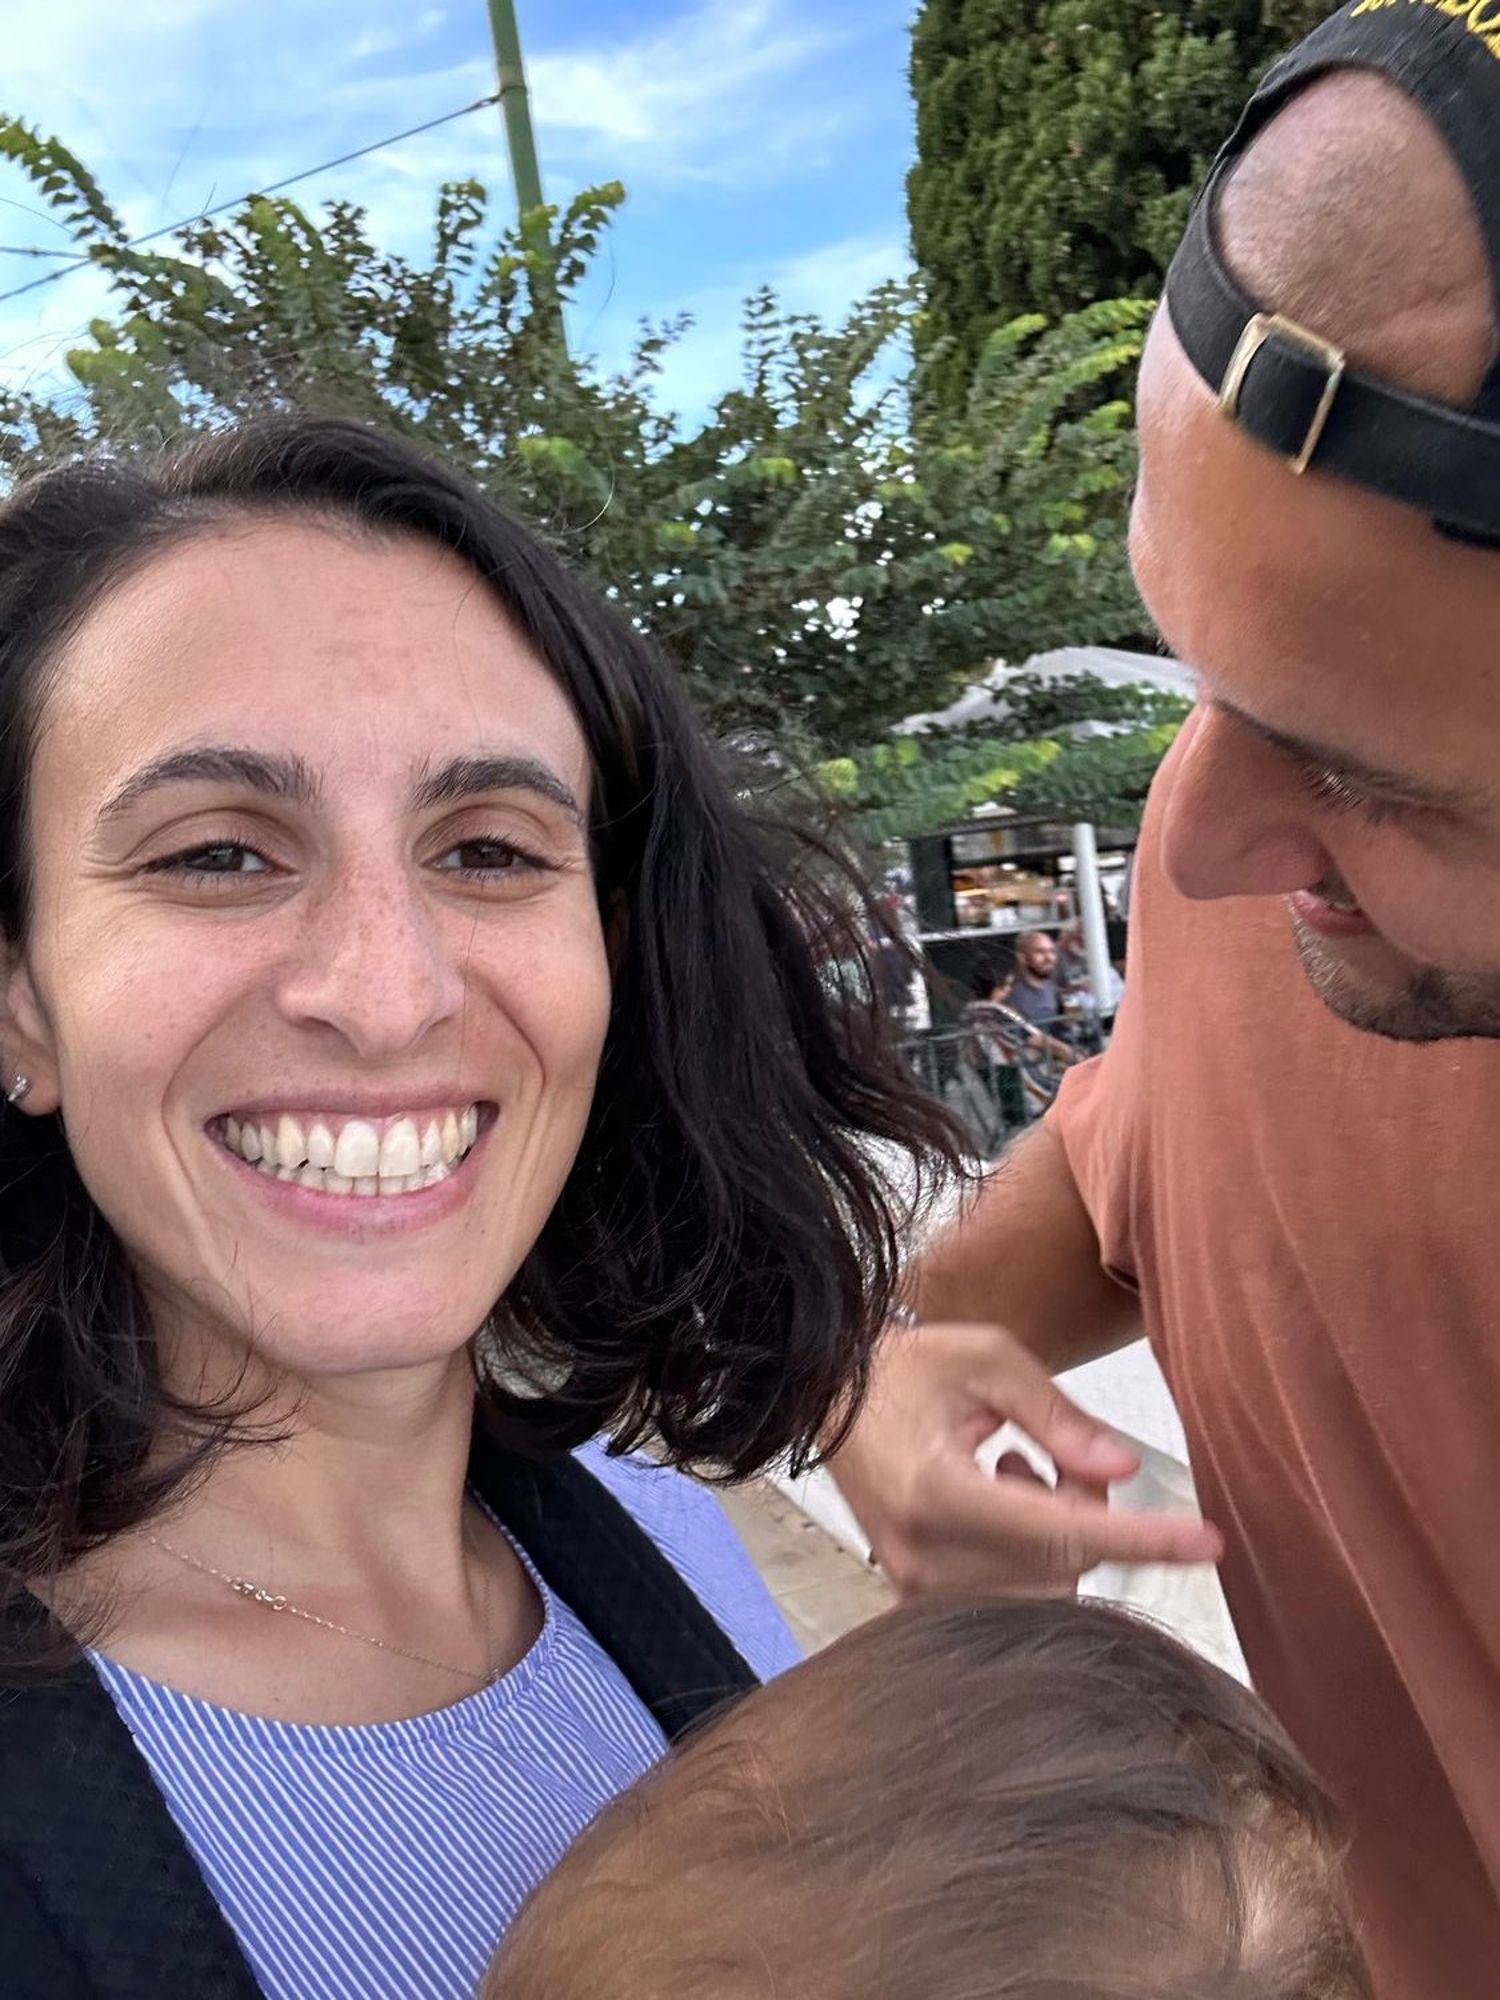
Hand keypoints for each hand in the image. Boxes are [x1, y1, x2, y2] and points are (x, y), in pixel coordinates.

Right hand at [828, 1320, 1223, 1596]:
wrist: (826, 1399)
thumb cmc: (907, 1369)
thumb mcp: (985, 1357)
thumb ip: (1057, 1413)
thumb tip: (1125, 1471)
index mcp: (936, 1491)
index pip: (1062, 1530)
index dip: (1143, 1538)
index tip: (1209, 1542)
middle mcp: (925, 1556)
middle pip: (1064, 1561)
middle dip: (1087, 1506)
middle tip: (1055, 1447)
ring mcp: (917, 1587)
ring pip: (1047, 1584)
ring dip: (1058, 1529)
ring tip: (1012, 1466)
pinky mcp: (919, 1599)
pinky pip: (1015, 1596)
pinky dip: (1031, 1551)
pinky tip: (996, 1499)